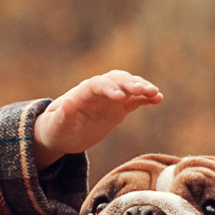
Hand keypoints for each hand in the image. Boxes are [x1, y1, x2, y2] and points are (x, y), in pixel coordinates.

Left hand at [32, 70, 162, 164]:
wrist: (63, 134)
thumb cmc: (56, 129)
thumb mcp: (56, 125)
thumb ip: (63, 114)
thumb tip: (69, 102)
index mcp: (82, 92)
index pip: (97, 84)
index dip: (109, 88)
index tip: (120, 97)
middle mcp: (98, 91)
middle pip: (116, 80)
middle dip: (130, 84)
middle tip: (143, 91)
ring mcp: (110, 98)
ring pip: (128, 86)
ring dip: (142, 88)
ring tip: (155, 93)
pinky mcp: (119, 108)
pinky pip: (135, 100)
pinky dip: (146, 98)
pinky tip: (158, 99)